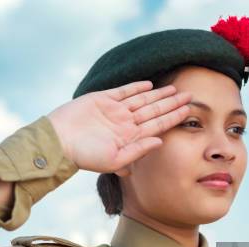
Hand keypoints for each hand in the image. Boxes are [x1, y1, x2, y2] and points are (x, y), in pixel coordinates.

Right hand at [46, 81, 191, 174]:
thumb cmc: (84, 156)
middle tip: (191, 95)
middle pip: (154, 111)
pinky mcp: (101, 99)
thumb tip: (160, 142)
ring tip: (175, 89)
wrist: (58, 141)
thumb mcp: (114, 160)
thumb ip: (138, 150)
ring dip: (159, 94)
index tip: (189, 111)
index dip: (173, 118)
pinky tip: (150, 84)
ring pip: (142, 100)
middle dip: (172, 103)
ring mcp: (114, 111)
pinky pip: (123, 91)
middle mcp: (125, 123)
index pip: (157, 126)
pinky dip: (136, 87)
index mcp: (129, 138)